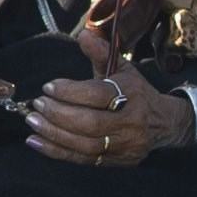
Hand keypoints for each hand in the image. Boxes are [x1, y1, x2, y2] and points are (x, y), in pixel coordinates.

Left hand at [29, 23, 196, 168]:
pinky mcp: (116, 162)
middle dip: (59, 114)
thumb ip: (101, 52)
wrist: (163, 123)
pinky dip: (56, 151)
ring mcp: (124, 145)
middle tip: (37, 105)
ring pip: (85, 145)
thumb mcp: (122, 69)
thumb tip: (83, 34)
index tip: (48, 87)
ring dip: (54, 134)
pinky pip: (83, 160)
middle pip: (91, 123)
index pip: (98, 95)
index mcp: (132, 95)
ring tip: (33, 122)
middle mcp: (130, 122)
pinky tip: (36, 141)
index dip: (70, 91)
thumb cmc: (135, 92)